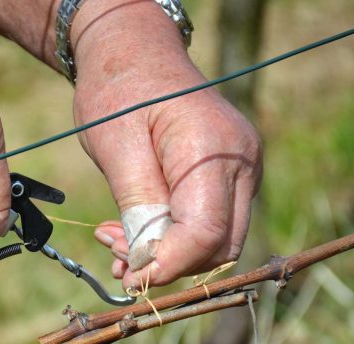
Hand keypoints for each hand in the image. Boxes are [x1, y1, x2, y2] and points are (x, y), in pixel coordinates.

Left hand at [72, 1, 261, 288]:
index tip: (130, 280)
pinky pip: (207, 221)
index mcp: (214, 150)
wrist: (133, 53)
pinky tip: (129, 232)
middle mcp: (241, 163)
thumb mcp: (116, 146)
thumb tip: (148, 263)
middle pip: (219, 244)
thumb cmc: (119, 91)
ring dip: (165, 254)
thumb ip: (137, 205)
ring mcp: (239, 169)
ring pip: (214, 239)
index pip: (207, 232)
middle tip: (116, 258)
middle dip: (168, 264)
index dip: (169, 265)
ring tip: (113, 242)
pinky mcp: (226, 175)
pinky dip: (170, 237)